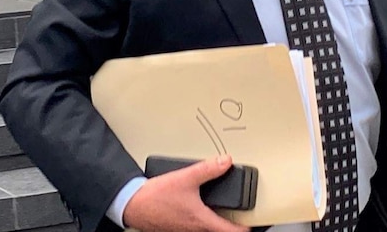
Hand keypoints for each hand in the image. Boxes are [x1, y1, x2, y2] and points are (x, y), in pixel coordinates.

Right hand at [122, 155, 249, 231]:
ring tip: (222, 208)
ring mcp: (185, 230)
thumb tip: (225, 162)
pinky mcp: (177, 227)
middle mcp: (195, 229)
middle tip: (240, 214)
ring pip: (208, 229)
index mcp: (202, 220)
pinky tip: (199, 205)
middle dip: (232, 223)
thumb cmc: (155, 197)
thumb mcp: (185, 178)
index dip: (246, 228)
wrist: (133, 204)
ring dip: (216, 221)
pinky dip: (202, 218)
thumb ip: (208, 169)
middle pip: (220, 231)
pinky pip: (195, 226)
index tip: (253, 222)